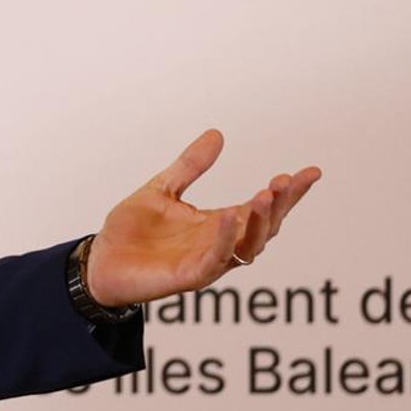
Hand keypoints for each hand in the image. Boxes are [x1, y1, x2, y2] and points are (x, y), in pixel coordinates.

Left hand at [84, 130, 319, 307]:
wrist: (99, 262)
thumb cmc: (131, 231)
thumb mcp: (163, 190)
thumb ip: (190, 166)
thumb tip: (217, 134)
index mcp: (217, 224)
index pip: (261, 207)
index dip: (287, 192)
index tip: (311, 171)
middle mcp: (220, 244)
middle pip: (264, 227)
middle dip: (280, 205)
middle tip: (287, 180)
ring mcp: (207, 262)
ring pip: (247, 246)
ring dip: (259, 221)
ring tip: (265, 194)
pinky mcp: (189, 276)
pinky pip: (214, 259)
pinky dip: (225, 239)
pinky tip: (229, 216)